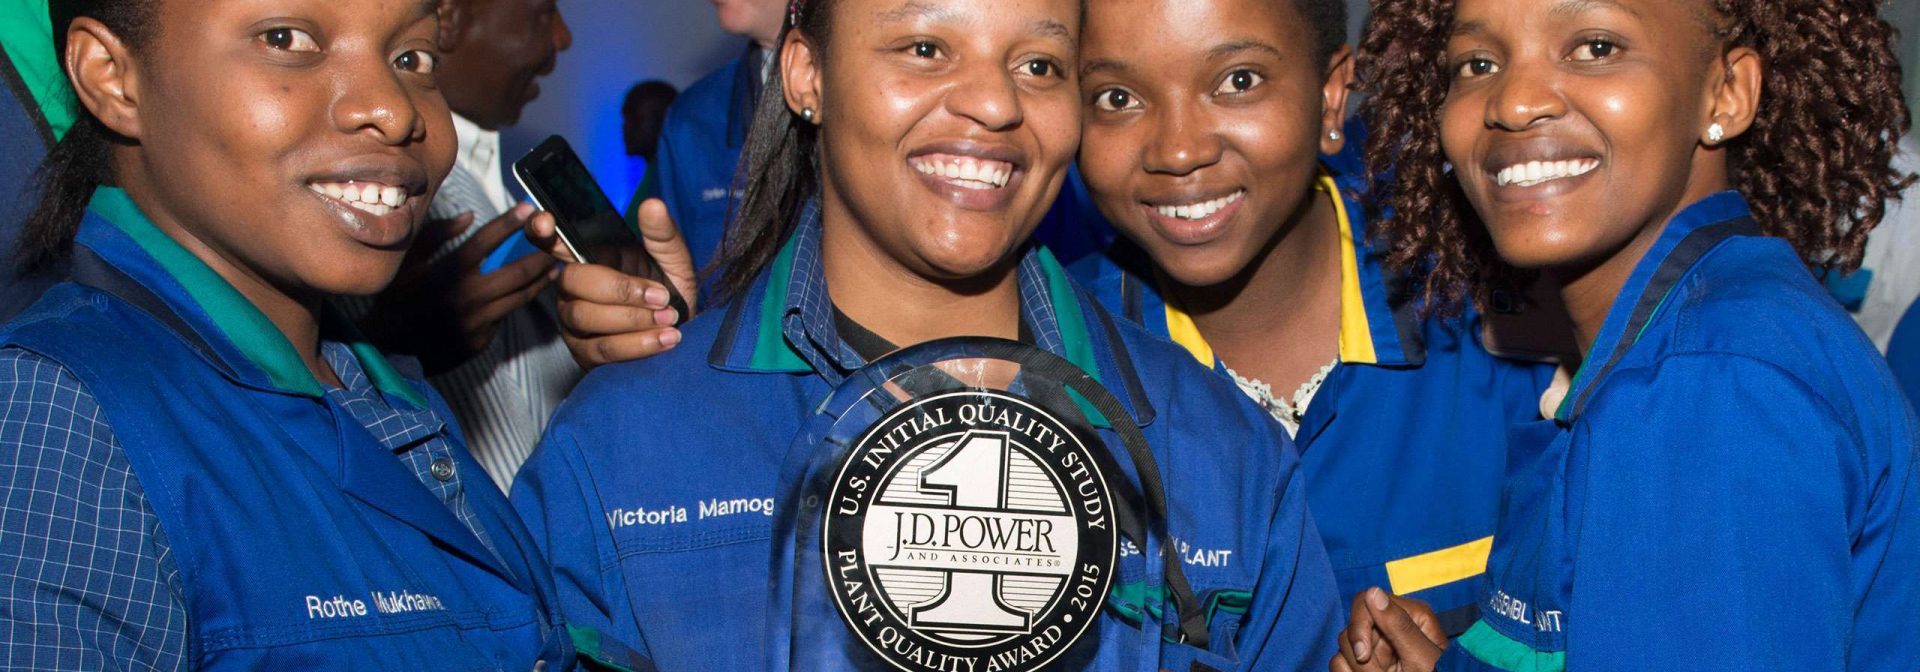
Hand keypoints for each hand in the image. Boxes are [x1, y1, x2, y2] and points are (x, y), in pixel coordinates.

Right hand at [361, 204, 553, 373]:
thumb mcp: (407, 262)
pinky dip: (512, 305)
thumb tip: (468, 216)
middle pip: (519, 271)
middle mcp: (469, 295)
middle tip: (558, 244)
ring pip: (520, 297)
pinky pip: (503, 318)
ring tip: (553, 269)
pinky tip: (522, 295)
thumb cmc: (395, 299)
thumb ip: (436, 235)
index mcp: (450, 272)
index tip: (530, 208)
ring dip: (539, 281)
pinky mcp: (481, 340)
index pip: (487, 240)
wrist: (388, 348)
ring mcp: (478, 320)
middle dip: (542, 255)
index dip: (511, 222)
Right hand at [525, 197, 698, 368]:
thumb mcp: (673, 258)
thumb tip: (652, 205)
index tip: (548, 222)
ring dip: (633, 318)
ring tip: (669, 318)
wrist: (682, 334)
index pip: (551, 240)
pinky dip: (637, 344)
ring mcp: (573, 322)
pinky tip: (665, 339)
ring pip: (585, 316)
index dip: (541, 230)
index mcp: (588, 257)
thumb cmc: (670, 291)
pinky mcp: (584, 354)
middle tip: (661, 296)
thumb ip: (662, 234)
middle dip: (620, 289)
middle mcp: (572, 288)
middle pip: (572, 280)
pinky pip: (601, 349)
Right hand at [1332, 588, 1446, 671]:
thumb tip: (1372, 591)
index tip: (1363, 655)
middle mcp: (1390, 626)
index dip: (1359, 627)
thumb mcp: (1421, 659)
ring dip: (1358, 671)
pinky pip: (1339, 664)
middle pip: (1351, 628)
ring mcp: (1377, 646)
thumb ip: (1398, 626)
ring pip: (1342, 648)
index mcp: (1411, 616)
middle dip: (1361, 658)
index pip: (1365, 601)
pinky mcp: (1366, 664)